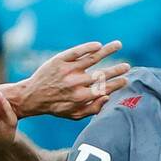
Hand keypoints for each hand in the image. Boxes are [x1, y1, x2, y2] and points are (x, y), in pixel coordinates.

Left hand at [12, 40, 128, 119]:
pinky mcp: (60, 60)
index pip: (104, 88)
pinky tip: (98, 45)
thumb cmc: (57, 107)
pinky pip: (77, 51)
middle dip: (117, 69)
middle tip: (127, 66)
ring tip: (118, 45)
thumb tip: (108, 98)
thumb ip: (93, 109)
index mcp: (81, 97)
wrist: (33, 96)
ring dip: (108, 50)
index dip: (117, 84)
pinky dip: (89, 47)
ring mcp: (68, 70)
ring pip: (92, 58)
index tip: (126, 79)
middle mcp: (76, 83)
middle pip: (102, 73)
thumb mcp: (74, 115)